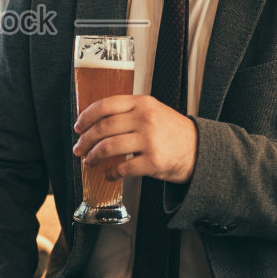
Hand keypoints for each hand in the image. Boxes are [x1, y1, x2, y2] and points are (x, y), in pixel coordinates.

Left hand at [72, 95, 196, 184]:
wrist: (198, 149)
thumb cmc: (171, 131)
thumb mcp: (152, 110)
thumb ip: (128, 112)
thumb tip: (95, 123)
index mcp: (142, 103)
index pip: (105, 105)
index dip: (86, 117)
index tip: (78, 127)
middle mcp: (145, 119)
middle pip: (103, 128)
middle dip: (85, 140)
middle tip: (78, 148)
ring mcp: (149, 140)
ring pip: (109, 147)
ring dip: (94, 156)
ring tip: (89, 162)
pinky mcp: (153, 161)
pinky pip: (123, 168)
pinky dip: (110, 173)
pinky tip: (108, 174)